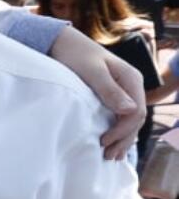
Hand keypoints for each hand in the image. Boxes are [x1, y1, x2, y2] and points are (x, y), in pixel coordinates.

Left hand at [49, 29, 144, 159]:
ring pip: (130, 120)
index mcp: (131, 79)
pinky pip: (120, 116)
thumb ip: (109, 90)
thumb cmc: (75, 54)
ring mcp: (123, 91)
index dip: (122, 130)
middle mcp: (131, 86)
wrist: (62, 43)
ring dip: (122, 139)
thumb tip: (129, 110)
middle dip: (124, 139)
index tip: (103, 142)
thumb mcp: (91, 71)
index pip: (136, 112)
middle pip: (135, 119)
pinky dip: (118, 131)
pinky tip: (111, 143)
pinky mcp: (112, 95)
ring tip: (111, 156)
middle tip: (108, 156)